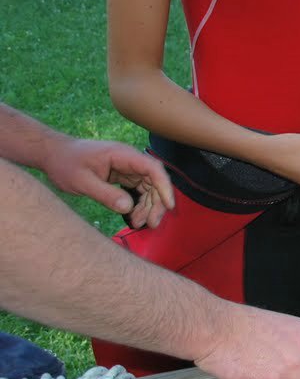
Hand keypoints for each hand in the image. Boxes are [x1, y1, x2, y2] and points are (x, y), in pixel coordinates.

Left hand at [43, 137, 175, 227]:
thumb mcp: (82, 181)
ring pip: (148, 186)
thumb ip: (105, 194)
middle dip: (156, 202)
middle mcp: (129, 160)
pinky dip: (138, 203)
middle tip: (151, 223)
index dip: (164, 186)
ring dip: (148, 205)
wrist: (53, 154)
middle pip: (154, 180)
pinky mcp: (122, 175)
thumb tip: (128, 208)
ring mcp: (126, 167)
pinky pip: (137, 189)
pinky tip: (133, 216)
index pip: (152, 168)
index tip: (168, 206)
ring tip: (140, 223)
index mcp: (122, 155)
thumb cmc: (65, 163)